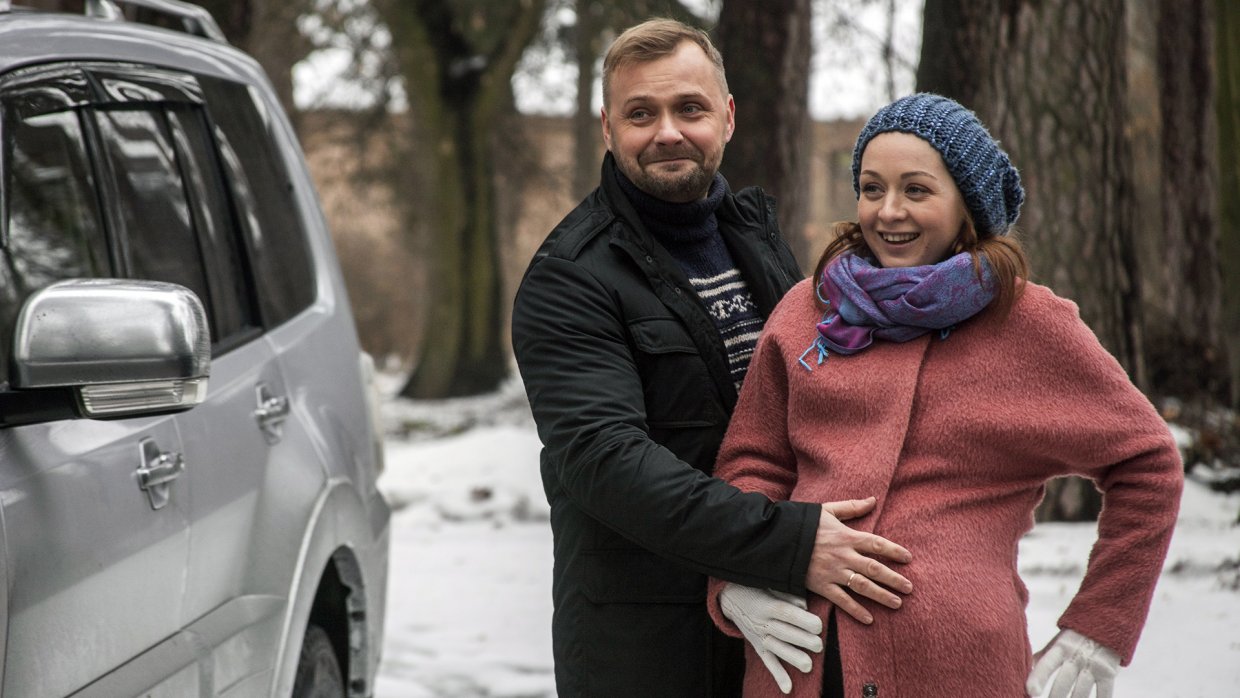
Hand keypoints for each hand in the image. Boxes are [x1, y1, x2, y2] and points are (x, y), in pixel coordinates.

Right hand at [720, 583, 823, 693]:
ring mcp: (758, 636)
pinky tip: (788, 689)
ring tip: (808, 666)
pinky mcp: (757, 646)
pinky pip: (767, 662)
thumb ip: (789, 595)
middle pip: (783, 632)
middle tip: (818, 645)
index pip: (785, 613)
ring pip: (776, 649)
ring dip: (792, 658)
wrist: (731, 597)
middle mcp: (761, 621)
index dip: (801, 619)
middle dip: (801, 640)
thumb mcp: (771, 586)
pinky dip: (777, 675)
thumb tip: (805, 606)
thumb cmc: (758, 588)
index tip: (819, 625)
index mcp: (766, 604)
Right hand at [804, 497, 912, 624]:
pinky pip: (842, 600)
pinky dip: (856, 610)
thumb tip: (873, 500)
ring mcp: (833, 572)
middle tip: (909, 588)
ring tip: (898, 603)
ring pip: (863, 586)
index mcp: (846, 536)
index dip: (894, 551)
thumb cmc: (802, 523)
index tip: (908, 558)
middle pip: (875, 568)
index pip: (876, 543)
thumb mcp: (827, 510)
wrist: (777, 539)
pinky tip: (869, 619)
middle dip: (894, 579)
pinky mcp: (822, 585)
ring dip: (882, 595)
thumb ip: (851, 507)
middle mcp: (843, 556)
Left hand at [1026, 629, 1119, 697]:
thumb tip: (1023, 670)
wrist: (1106, 622)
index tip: (1030, 692)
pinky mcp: (1109, 673)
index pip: (1046, 664)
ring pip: (1081, 692)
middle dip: (1054, 697)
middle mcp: (1077, 657)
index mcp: (1061, 647)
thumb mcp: (1058, 641)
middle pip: (1063, 682)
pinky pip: (1104, 694)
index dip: (1037, 678)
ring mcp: (1094, 665)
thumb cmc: (1075, 636)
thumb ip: (1043, 657)